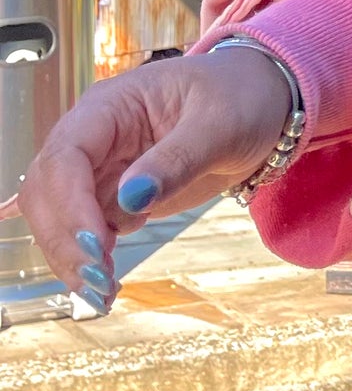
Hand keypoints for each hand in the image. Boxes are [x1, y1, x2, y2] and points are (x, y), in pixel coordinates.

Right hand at [13, 49, 293, 312]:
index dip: (71, 201)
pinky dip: (88, 258)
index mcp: (111, 106)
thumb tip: (132, 199)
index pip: (67, 154)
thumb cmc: (241, 98)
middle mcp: (95, 137)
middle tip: (98, 279)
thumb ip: (177, 160)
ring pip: (58, 215)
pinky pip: (85, 229)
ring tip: (102, 292)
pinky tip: (108, 282)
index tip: (97, 244)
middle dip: (65, 237)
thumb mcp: (220, 124)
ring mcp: (101, 168)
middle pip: (48, 189)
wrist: (262, 105)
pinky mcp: (114, 196)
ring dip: (71, 255)